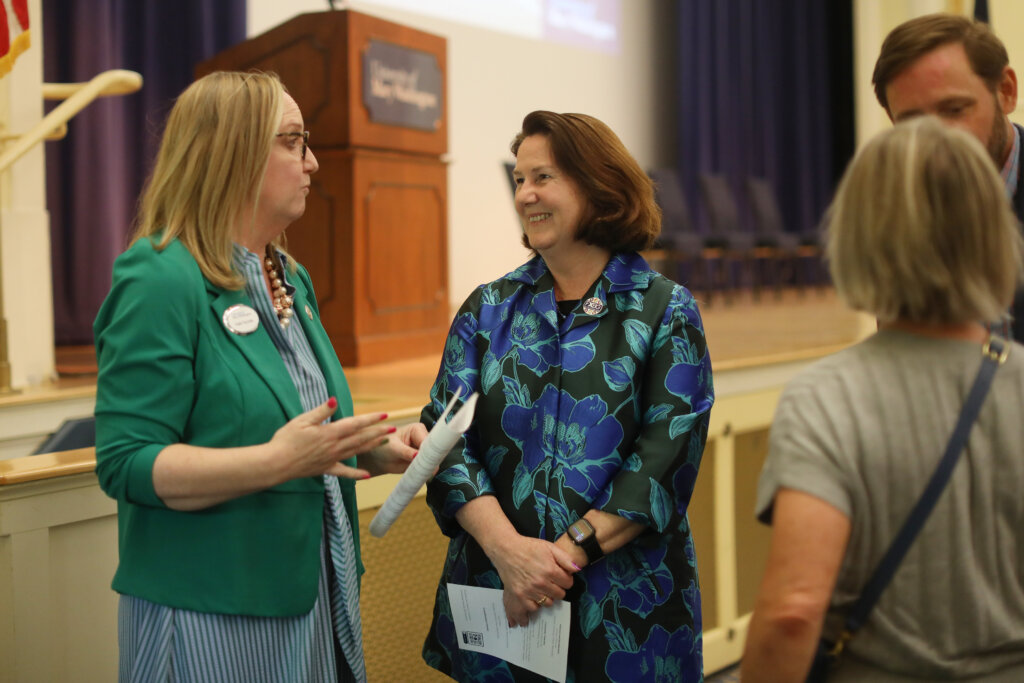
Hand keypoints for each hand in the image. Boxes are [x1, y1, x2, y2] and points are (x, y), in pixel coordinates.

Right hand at [269, 398, 393, 480]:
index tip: (385, 415)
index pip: (355, 424)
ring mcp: (331, 459)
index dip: (371, 419)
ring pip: (356, 451)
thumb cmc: (285, 440)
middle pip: (360, 438)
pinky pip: (344, 472)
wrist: (276, 464)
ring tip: (385, 441)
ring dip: (372, 446)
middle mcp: (334, 447)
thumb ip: (321, 412)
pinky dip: (356, 474)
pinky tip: (368, 476)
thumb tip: (335, 399)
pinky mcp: (326, 469)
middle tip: (393, 427)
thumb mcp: (302, 421)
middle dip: (378, 432)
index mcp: (329, 433)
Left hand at [358, 422, 428, 476]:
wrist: (377, 459)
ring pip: (433, 460)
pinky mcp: (422, 461)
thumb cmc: (382, 447)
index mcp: (417, 429)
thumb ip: (406, 452)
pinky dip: (427, 473)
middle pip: (433, 450)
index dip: (429, 450)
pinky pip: (428, 468)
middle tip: (429, 470)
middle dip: (431, 460)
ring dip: (430, 467)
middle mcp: (423, 439)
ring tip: (425, 474)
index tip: (429, 460)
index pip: (427, 440)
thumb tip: (418, 455)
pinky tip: (424, 476)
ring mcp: (423, 451)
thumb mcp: (393, 448)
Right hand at [490, 534, 578, 626]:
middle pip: (560, 595)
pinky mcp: (520, 595)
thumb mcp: (549, 547)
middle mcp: (541, 582)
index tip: (560, 576)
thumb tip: (577, 569)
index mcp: (550, 570)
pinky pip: (533, 607)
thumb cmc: (528, 547)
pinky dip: (535, 603)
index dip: (566, 579)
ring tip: (542, 587)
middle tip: (551, 581)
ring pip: (548, 603)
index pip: (568, 583)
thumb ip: (565, 558)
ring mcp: (530, 590)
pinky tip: (534, 595)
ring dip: (547, 596)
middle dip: (558, 588)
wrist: (506, 549)